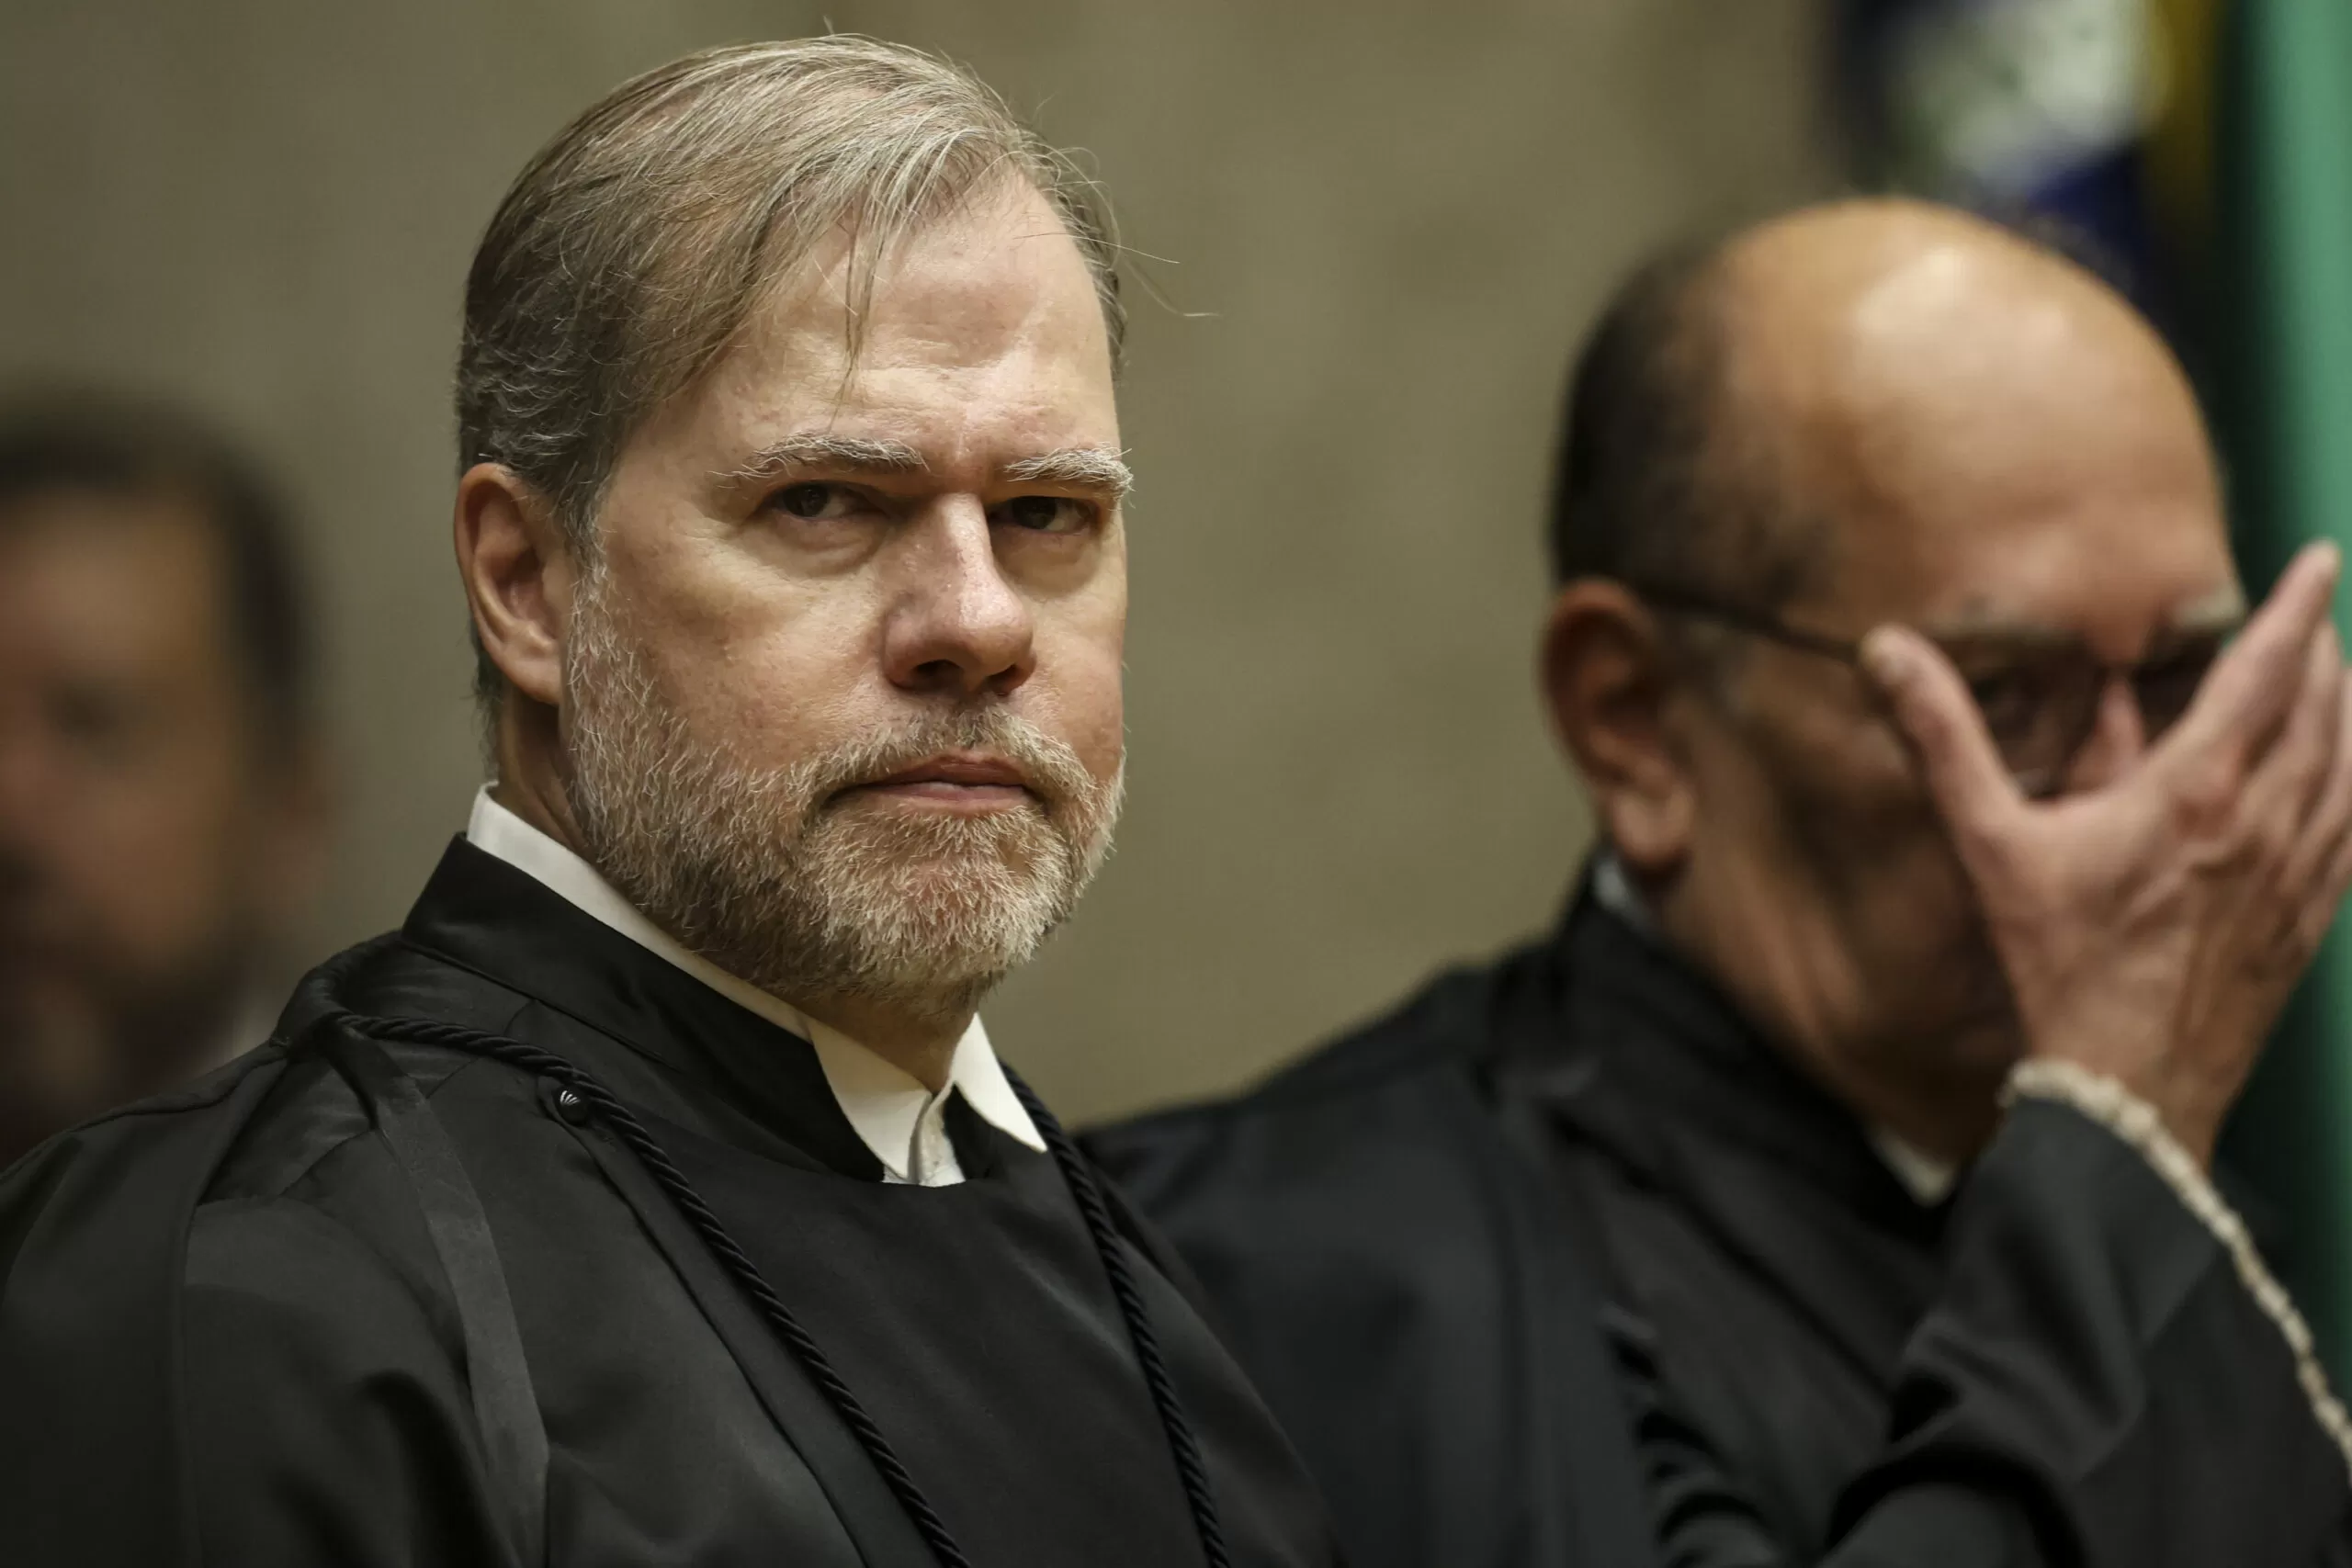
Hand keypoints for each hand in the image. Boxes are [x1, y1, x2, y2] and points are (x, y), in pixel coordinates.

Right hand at [1861, 543, 2351, 1163]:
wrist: (2128, 1087)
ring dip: (2350, 714)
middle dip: (2326, 653)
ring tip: (2340, 681)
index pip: (2267, 674)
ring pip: (2351, 768)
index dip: (2299, 609)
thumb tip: (1890, 651)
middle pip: (2325, 712)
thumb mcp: (1990, 845)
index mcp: (2195, 793)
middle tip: (2320, 613)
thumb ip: (1945, 740)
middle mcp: (2264, 825)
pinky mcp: (2310, 925)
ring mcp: (2299, 878)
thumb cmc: (2058, 966)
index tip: (2322, 559)